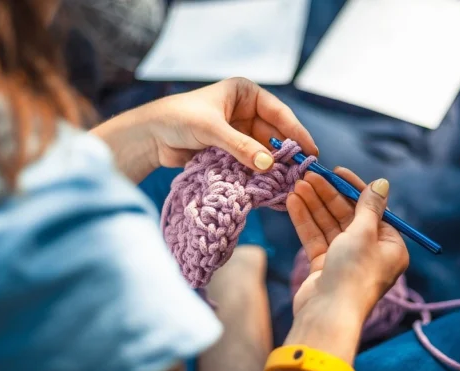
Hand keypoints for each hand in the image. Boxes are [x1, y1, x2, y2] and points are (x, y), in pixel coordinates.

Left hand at [92, 78, 317, 181]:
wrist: (149, 137)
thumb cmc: (178, 119)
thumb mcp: (212, 130)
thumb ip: (241, 147)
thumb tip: (268, 165)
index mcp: (245, 93)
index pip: (279, 113)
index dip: (296, 132)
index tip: (310, 151)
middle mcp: (245, 111)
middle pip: (274, 134)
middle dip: (286, 154)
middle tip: (302, 173)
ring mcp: (239, 132)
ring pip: (263, 151)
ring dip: (273, 167)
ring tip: (289, 184)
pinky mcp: (230, 152)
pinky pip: (250, 163)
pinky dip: (259, 174)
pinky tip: (269, 187)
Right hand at [286, 169, 409, 320]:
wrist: (328, 314)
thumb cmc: (354, 272)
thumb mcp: (364, 233)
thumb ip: (368, 206)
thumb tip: (382, 183)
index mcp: (390, 247)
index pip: (372, 209)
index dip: (353, 188)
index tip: (336, 171)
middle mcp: (370, 253)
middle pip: (348, 216)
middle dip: (328, 195)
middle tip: (310, 175)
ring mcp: (346, 260)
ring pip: (329, 226)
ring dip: (314, 205)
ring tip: (297, 184)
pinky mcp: (325, 267)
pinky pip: (316, 239)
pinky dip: (305, 221)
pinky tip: (293, 202)